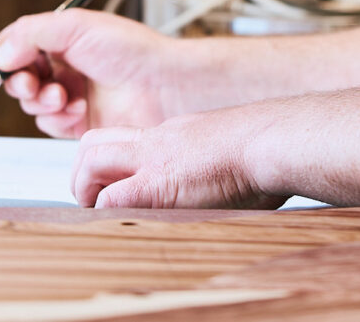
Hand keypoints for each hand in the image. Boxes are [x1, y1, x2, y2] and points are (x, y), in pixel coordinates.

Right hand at [0, 9, 182, 137]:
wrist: (163, 85)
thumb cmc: (130, 49)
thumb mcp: (75, 27)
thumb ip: (30, 35)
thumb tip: (0, 56)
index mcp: (62, 38)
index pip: (17, 44)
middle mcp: (64, 66)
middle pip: (19, 77)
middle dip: (19, 82)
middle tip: (32, 84)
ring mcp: (71, 94)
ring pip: (31, 104)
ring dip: (41, 101)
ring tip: (64, 96)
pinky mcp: (80, 123)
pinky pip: (49, 124)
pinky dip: (58, 118)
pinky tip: (79, 110)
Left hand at [72, 108, 286, 209]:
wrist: (276, 139)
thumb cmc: (272, 149)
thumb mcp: (234, 152)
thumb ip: (219, 166)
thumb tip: (238, 188)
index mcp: (175, 134)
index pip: (125, 139)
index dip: (110, 163)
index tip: (114, 186)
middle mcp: (158, 140)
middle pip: (94, 141)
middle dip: (84, 172)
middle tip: (94, 200)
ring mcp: (154, 159)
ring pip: (90, 158)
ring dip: (85, 189)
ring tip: (99, 213)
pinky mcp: (157, 185)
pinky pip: (112, 198)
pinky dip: (105, 212)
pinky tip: (117, 225)